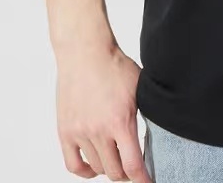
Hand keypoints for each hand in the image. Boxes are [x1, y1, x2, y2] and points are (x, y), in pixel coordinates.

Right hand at [55, 42, 150, 181]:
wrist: (86, 53)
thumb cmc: (114, 65)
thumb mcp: (139, 88)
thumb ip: (145, 113)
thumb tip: (157, 130)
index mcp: (121, 121)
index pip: (133, 165)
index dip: (143, 179)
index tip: (148, 182)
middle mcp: (99, 131)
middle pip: (114, 171)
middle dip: (127, 173)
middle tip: (133, 167)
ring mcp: (80, 133)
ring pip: (97, 168)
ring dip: (109, 168)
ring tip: (117, 160)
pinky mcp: (65, 131)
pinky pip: (73, 164)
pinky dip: (85, 171)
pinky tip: (94, 167)